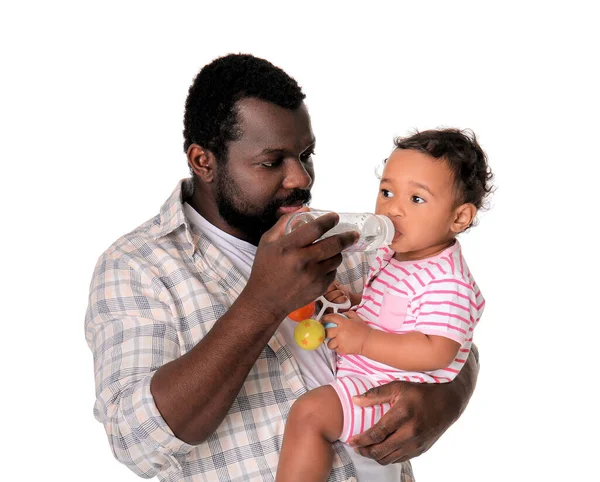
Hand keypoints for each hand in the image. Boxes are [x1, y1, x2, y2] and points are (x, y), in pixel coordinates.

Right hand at [244, 210, 357, 319]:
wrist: (266, 300)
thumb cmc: (265, 268)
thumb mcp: (267, 242)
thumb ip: (284, 223)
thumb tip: (306, 210)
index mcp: (288, 247)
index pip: (315, 228)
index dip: (328, 221)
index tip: (335, 217)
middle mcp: (303, 261)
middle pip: (334, 244)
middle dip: (347, 236)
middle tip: (353, 234)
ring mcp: (313, 276)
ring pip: (336, 258)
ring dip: (337, 252)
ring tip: (332, 250)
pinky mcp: (319, 288)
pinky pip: (333, 272)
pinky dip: (330, 267)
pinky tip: (322, 266)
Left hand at [322, 311, 370, 354]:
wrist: (369, 341)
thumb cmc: (363, 330)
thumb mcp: (357, 318)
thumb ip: (349, 314)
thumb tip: (342, 313)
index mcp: (343, 322)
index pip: (331, 318)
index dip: (325, 318)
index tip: (323, 320)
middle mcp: (340, 331)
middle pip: (326, 332)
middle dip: (325, 332)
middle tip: (326, 333)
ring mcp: (340, 341)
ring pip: (329, 343)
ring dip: (331, 342)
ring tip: (335, 342)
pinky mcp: (342, 349)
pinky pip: (335, 349)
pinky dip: (337, 348)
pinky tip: (342, 346)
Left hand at [348, 347, 478, 463]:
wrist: (448, 402)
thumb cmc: (421, 391)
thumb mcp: (398, 386)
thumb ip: (375, 394)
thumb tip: (355, 400)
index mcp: (403, 415)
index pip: (377, 433)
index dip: (361, 440)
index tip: (351, 440)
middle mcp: (410, 432)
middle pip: (381, 450)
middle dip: (364, 451)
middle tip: (355, 446)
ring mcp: (416, 444)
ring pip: (389, 458)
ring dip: (374, 456)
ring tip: (365, 449)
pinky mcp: (421, 450)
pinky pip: (399, 459)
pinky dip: (387, 457)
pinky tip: (381, 449)